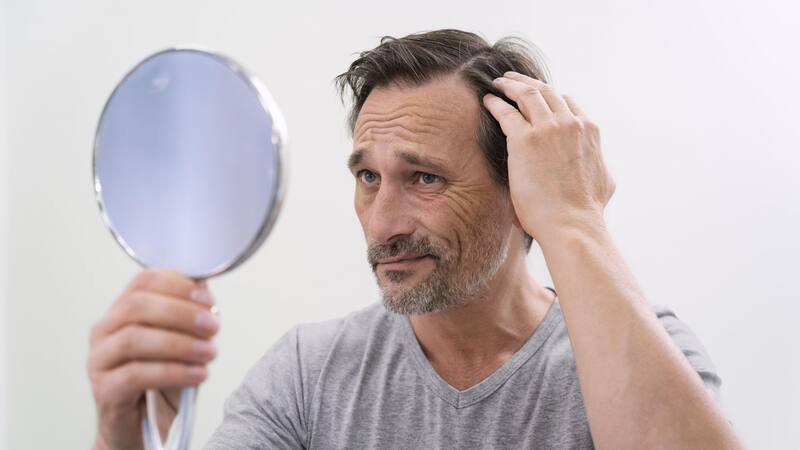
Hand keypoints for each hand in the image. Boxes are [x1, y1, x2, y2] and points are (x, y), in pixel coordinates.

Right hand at [87, 269, 218, 449]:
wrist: (140, 426)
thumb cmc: (159, 379)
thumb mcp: (178, 342)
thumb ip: (189, 317)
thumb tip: (206, 292)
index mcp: (121, 311)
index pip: (143, 281)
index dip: (177, 285)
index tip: (208, 299)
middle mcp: (104, 331)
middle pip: (137, 306)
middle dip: (181, 313)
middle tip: (213, 327)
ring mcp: (99, 360)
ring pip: (134, 339)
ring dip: (179, 343)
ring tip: (210, 353)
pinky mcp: (104, 390)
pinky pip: (136, 375)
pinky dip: (173, 372)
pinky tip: (198, 375)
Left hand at [482, 72, 614, 241]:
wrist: (572, 223)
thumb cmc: (586, 210)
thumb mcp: (605, 179)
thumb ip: (598, 163)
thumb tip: (598, 163)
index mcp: (589, 130)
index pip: (567, 102)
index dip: (549, 97)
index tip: (536, 96)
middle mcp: (570, 123)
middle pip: (546, 91)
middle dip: (527, 82)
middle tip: (512, 79)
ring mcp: (548, 128)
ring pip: (527, 94)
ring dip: (511, 85)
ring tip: (498, 83)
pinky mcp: (524, 139)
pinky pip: (506, 111)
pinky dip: (496, 103)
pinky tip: (488, 101)